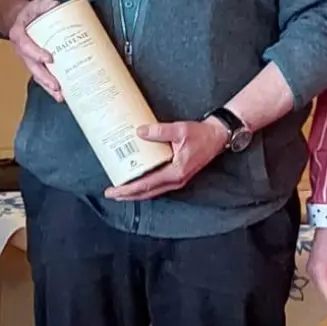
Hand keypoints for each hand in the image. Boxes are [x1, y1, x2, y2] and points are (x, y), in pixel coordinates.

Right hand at [7, 0, 62, 100]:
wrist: (19, 18)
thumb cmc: (30, 12)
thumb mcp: (35, 4)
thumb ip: (45, 4)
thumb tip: (56, 5)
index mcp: (18, 34)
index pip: (26, 45)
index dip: (36, 53)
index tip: (50, 59)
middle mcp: (21, 49)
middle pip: (31, 66)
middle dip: (44, 78)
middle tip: (57, 86)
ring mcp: (27, 58)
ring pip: (36, 74)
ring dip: (47, 86)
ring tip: (60, 96)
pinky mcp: (34, 63)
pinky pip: (40, 75)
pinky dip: (49, 86)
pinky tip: (60, 94)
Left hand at [103, 120, 229, 200]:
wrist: (216, 137)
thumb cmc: (200, 134)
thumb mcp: (180, 130)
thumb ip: (160, 131)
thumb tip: (139, 132)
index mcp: (175, 172)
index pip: (146, 185)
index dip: (128, 189)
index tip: (113, 191)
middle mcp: (175, 180)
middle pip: (147, 193)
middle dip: (128, 195)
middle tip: (110, 194)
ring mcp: (177, 180)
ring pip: (152, 191)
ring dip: (136, 193)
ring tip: (120, 191)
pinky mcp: (177, 175)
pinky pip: (158, 185)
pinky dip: (145, 187)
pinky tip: (137, 182)